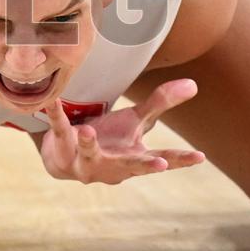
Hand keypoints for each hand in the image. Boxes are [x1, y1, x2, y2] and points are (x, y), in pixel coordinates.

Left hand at [39, 78, 204, 184]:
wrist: (67, 158)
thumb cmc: (109, 141)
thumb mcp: (135, 123)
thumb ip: (161, 104)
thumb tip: (194, 84)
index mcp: (134, 159)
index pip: (162, 159)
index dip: (180, 160)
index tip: (199, 157)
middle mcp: (113, 166)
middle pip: (131, 165)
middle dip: (144, 165)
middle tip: (159, 164)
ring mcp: (86, 160)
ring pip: (90, 152)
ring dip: (90, 144)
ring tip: (88, 130)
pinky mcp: (63, 146)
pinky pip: (60, 129)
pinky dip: (55, 115)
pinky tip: (50, 101)